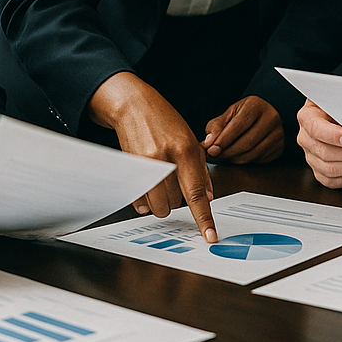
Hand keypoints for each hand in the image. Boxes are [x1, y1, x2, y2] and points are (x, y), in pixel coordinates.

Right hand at [89, 72, 216, 241]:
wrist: (134, 106)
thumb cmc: (165, 121)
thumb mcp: (191, 140)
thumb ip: (201, 170)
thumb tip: (208, 198)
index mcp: (186, 151)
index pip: (197, 193)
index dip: (204, 218)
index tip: (210, 235)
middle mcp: (167, 159)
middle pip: (176, 203)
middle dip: (178, 198)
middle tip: (175, 180)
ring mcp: (147, 165)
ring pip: (158, 205)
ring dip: (162, 201)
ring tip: (162, 182)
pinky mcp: (131, 169)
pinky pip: (140, 200)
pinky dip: (146, 200)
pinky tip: (148, 186)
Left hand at [203, 96, 283, 163]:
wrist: (266, 115)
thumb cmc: (245, 114)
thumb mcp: (230, 114)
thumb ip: (217, 126)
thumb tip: (208, 142)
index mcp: (256, 106)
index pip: (238, 125)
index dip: (224, 140)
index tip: (211, 149)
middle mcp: (271, 118)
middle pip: (247, 142)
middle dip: (228, 152)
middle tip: (215, 155)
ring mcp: (278, 134)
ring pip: (253, 154)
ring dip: (235, 159)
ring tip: (225, 156)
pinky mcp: (280, 147)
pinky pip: (259, 159)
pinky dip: (245, 161)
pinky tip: (238, 156)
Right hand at [297, 99, 341, 187]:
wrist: (337, 113)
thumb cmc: (340, 105)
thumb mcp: (341, 97)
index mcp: (307, 117)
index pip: (316, 129)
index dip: (334, 136)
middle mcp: (305, 138)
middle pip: (326, 153)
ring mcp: (311, 157)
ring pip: (331, 170)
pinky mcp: (320, 171)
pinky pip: (336, 181)